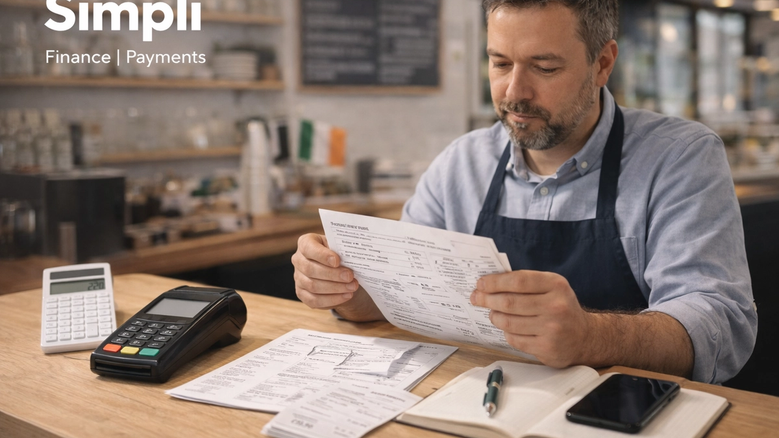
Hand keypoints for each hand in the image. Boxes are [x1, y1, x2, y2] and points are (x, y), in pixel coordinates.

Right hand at [291, 233, 359, 309]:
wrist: (337, 269)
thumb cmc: (339, 254)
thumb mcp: (340, 247)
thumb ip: (342, 250)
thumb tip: (354, 258)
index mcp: (306, 243)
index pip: (308, 247)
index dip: (322, 255)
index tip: (337, 261)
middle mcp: (298, 260)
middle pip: (310, 269)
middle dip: (332, 274)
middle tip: (350, 277)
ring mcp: (298, 278)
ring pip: (313, 286)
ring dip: (335, 288)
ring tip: (352, 287)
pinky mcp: (302, 294)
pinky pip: (314, 300)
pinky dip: (332, 300)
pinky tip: (346, 295)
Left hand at [470, 270, 593, 367]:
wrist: (584, 337)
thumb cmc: (560, 307)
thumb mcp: (551, 287)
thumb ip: (526, 282)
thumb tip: (490, 282)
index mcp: (556, 285)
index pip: (518, 280)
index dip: (495, 282)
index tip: (480, 283)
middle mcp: (556, 306)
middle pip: (509, 302)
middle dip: (487, 299)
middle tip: (476, 297)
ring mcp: (551, 329)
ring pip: (508, 322)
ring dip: (495, 317)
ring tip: (493, 313)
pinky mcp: (546, 348)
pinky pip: (514, 339)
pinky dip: (507, 332)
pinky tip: (509, 327)